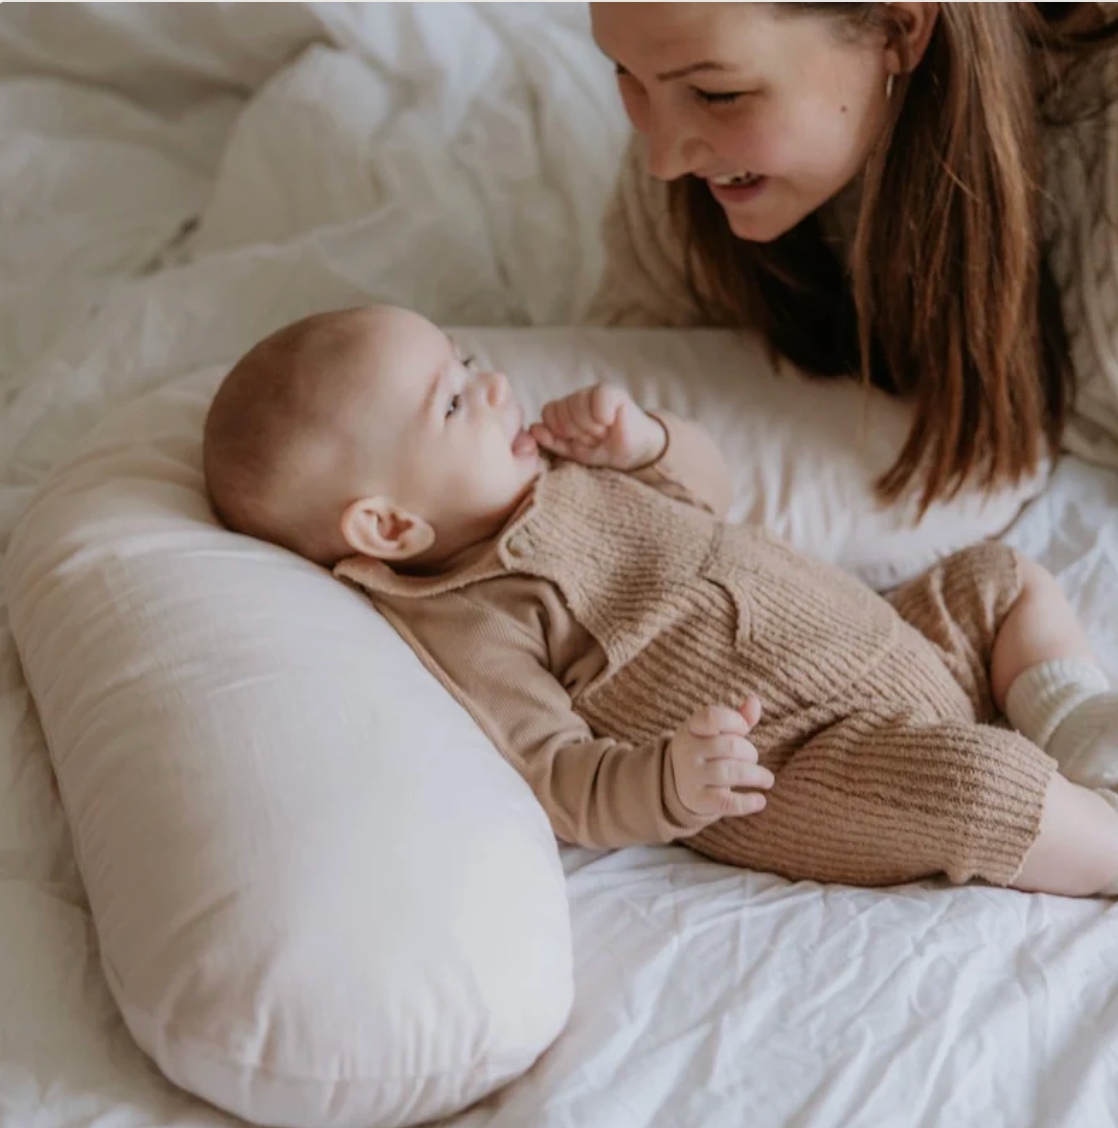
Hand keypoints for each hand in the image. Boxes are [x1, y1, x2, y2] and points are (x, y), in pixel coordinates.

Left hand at [530, 383, 666, 471]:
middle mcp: (577, 398)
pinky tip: (611, 422)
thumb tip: (533, 429)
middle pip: (561, 410)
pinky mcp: (612, 392)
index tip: (577, 441)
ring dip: (591, 427)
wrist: (635, 452)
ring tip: (604, 432)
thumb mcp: (574, 451)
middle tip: (595, 438)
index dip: (561, 431)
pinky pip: (598, 398)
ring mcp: (594, 392)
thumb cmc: (604, 450)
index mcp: (565, 409)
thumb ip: (552, 441)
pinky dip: (603, 416)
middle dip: (578, 432)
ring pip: (577, 404)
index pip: (548, 413)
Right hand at [669, 698, 772, 819]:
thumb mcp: (718, 732)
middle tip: (753, 759)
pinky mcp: (697, 800)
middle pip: (729, 746)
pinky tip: (760, 801)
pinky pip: (724, 802)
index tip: (743, 729)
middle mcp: (687, 750)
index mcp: (692, 728)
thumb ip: (738, 718)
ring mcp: (690, 775)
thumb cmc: (707, 751)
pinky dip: (746, 803)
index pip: (712, 717)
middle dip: (750, 752)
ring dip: (755, 775)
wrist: (679, 782)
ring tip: (767, 779)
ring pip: (728, 773)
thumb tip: (754, 702)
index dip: (735, 721)